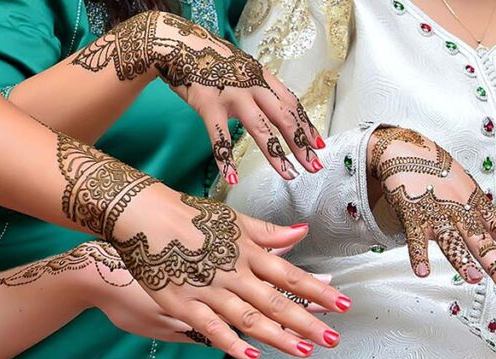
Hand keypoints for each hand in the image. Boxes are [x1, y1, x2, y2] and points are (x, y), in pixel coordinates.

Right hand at [0, 241, 334, 346]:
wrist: (139, 214)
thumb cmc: (189, 216)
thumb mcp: (233, 220)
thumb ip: (268, 234)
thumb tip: (302, 233)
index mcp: (248, 251)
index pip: (291, 275)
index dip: (319, 291)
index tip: (344, 305)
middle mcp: (233, 272)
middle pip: (276, 301)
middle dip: (307, 321)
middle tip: (333, 338)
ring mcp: (207, 289)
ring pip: (248, 317)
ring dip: (278, 336)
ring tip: (304, 351)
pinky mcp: (181, 303)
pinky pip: (210, 327)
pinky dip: (230, 341)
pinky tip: (252, 356)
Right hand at [72, 11, 324, 183]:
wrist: (176, 43)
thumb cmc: (210, 61)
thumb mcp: (243, 70)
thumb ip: (260, 89)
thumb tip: (278, 110)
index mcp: (262, 78)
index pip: (292, 104)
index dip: (307, 125)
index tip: (319, 145)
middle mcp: (252, 84)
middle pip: (284, 117)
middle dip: (301, 144)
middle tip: (314, 166)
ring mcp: (231, 93)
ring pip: (260, 128)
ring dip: (276, 154)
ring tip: (288, 175)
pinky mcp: (208, 103)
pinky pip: (219, 137)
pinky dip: (225, 159)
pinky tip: (232, 178)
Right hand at [368, 127, 495, 289]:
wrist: (406, 150)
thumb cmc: (439, 172)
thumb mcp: (472, 191)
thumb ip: (492, 214)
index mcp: (477, 206)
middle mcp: (460, 211)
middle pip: (481, 240)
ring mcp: (436, 214)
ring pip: (452, 240)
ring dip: (462, 260)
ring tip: (474, 278)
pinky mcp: (412, 215)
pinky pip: (415, 238)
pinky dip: (418, 255)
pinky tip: (423, 271)